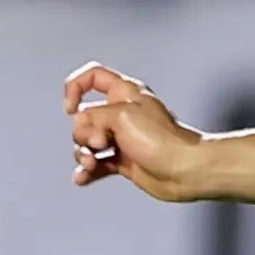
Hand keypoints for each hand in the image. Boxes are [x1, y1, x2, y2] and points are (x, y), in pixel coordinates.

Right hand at [62, 61, 203, 200]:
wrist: (184, 170)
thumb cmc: (162, 140)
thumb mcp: (121, 115)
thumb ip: (93, 116)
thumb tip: (83, 128)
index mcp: (125, 92)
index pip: (92, 77)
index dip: (75, 88)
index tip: (70, 107)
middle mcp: (122, 113)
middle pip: (84, 117)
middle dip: (83, 132)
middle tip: (100, 142)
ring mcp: (122, 138)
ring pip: (87, 143)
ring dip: (83, 154)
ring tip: (92, 163)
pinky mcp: (124, 161)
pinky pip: (97, 164)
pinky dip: (87, 171)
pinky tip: (83, 177)